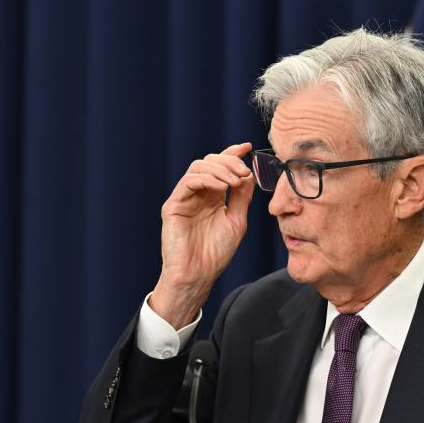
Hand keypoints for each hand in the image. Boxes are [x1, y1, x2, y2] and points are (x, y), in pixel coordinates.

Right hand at [150, 142, 254, 327]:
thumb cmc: (216, 253)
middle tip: (243, 171)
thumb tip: (250, 173)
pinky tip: (221, 187)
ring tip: (235, 180)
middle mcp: (198, 194)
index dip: (232, 153)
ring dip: (220, 169)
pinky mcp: (173, 205)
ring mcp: (185, 198)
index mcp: (213, 197)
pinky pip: (188, 182)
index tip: (247, 147)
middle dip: (229, 161)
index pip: (221, 168)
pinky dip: (207, 179)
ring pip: (199, 167)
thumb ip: (242, 196)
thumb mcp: (237, 220)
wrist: (199, 275)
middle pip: (210, 163)